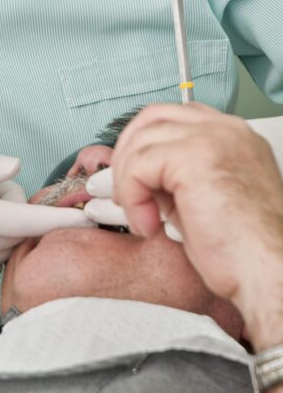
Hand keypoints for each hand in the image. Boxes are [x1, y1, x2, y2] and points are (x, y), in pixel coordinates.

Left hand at [86, 103, 282, 329]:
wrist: (268, 275)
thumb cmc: (244, 252)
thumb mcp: (204, 199)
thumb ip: (175, 178)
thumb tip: (139, 176)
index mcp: (234, 137)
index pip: (174, 117)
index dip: (146, 144)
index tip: (134, 179)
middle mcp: (227, 129)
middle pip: (152, 117)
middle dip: (127, 154)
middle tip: (123, 194)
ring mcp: (213, 138)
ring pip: (141, 141)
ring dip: (128, 182)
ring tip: (142, 219)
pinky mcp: (194, 157)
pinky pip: (138, 165)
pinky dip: (132, 196)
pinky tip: (148, 225)